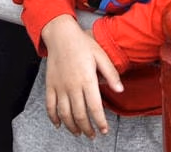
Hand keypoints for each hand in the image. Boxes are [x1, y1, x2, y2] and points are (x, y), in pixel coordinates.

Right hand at [42, 16, 122, 136]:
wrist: (61, 35)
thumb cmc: (82, 44)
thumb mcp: (101, 55)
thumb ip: (111, 74)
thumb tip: (120, 90)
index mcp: (87, 79)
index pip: (95, 108)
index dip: (100, 122)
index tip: (104, 130)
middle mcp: (72, 86)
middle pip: (80, 115)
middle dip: (87, 129)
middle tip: (92, 135)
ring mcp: (60, 87)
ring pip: (65, 114)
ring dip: (72, 127)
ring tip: (79, 133)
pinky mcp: (50, 85)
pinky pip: (50, 106)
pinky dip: (54, 118)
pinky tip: (59, 124)